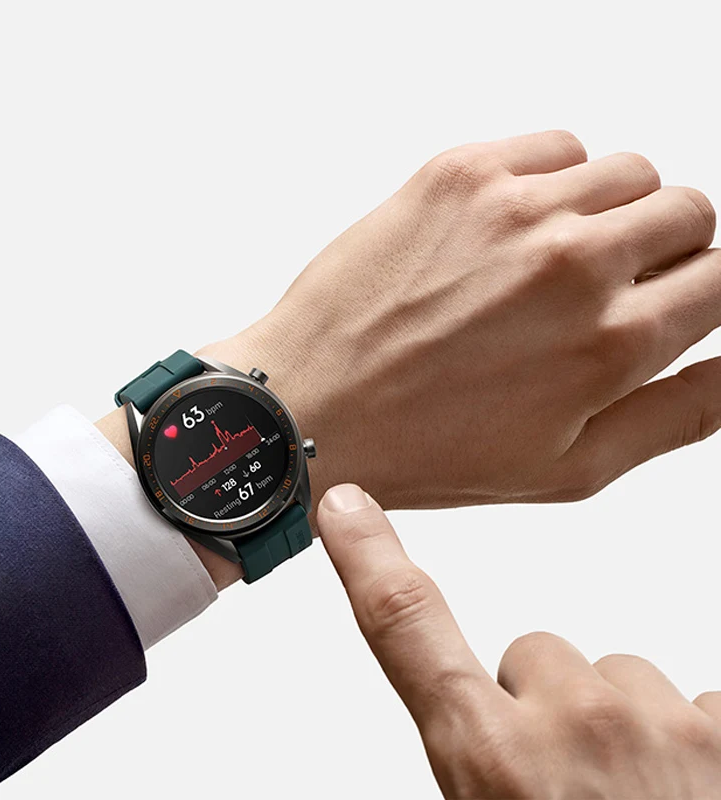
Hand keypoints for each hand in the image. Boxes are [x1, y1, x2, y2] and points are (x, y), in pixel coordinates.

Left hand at [202, 130, 720, 508]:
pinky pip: (557, 146)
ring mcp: (515, 207)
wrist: (313, 403)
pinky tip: (514, 230)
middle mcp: (574, 262)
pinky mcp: (461, 173)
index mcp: (610, 343)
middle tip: (606, 288)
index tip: (663, 303)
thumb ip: (675, 414)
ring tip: (555, 261)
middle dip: (665, 251)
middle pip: (687, 213)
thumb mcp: (567, 468)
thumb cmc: (426, 446)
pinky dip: (554, 180)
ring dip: (611, 212)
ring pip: (628, 172)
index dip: (697, 293)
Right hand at [318, 484, 720, 797]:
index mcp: (493, 765)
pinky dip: (691, 743)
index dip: (368, 559)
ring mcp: (663, 725)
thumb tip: (470, 738)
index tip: (345, 509)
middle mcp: (573, 724)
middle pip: (537, 656)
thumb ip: (472, 770)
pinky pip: (696, 705)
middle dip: (544, 704)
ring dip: (621, 729)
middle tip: (567, 789)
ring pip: (620, 680)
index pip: (406, 628)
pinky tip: (691, 798)